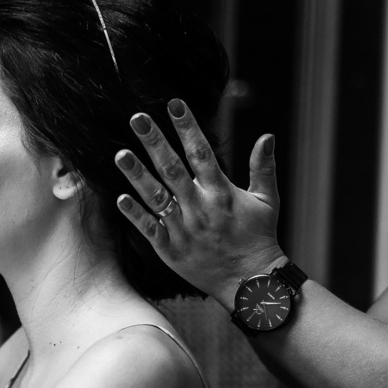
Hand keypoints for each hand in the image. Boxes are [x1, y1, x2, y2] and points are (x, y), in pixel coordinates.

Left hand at [114, 98, 285, 308]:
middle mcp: (200, 207)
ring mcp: (183, 229)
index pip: (202, 153)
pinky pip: (149, 229)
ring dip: (136, 175)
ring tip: (120, 154)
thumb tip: (267, 135)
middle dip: (154, 142)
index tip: (174, 104)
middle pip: (173, 169)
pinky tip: (120, 198)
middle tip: (137, 118)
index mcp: (222, 192)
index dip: (187, 127)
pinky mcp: (170, 249)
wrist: (249, 283)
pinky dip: (135, 214)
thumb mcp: (267, 201)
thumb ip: (263, 168)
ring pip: (156, 197)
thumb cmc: (258, 238)